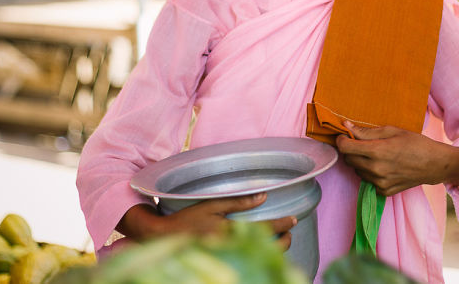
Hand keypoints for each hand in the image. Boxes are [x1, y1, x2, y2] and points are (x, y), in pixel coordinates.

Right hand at [117, 195, 296, 249]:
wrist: (164, 239)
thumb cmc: (187, 219)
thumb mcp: (211, 205)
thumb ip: (238, 201)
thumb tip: (264, 196)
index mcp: (229, 229)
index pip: (264, 228)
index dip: (282, 224)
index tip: (293, 220)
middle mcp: (231, 246)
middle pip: (267, 248)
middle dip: (283, 242)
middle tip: (289, 234)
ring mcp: (228, 257)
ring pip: (260, 258)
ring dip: (275, 251)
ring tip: (281, 242)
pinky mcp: (225, 262)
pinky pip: (249, 261)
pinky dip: (260, 256)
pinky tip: (264, 250)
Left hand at [335, 121, 458, 196]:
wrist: (434, 165)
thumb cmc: (415, 143)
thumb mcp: (392, 131)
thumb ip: (367, 131)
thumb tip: (346, 126)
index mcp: (378, 151)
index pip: (345, 148)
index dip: (340, 140)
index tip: (343, 136)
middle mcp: (376, 169)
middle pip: (348, 160)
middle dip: (350, 150)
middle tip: (360, 143)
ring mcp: (380, 182)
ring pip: (356, 171)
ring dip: (359, 162)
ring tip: (374, 155)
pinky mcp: (384, 192)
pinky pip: (367, 181)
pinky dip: (369, 173)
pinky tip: (382, 166)